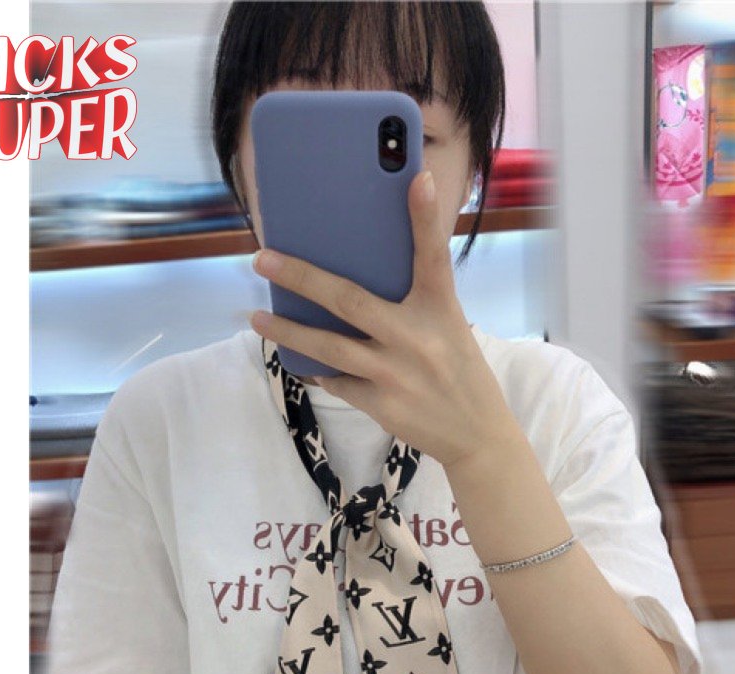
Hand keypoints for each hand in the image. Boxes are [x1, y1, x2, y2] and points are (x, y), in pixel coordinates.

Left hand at [248, 169, 519, 468]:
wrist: (476, 434)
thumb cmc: (459, 371)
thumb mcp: (449, 328)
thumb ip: (414, 302)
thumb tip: (362, 276)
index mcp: (441, 310)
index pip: (433, 256)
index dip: (425, 216)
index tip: (417, 178)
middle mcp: (416, 338)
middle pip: (348, 299)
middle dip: (300, 276)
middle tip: (262, 258)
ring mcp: (395, 373)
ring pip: (328, 347)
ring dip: (287, 330)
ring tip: (258, 316)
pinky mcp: (381, 403)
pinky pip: (337, 381)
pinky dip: (319, 370)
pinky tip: (302, 360)